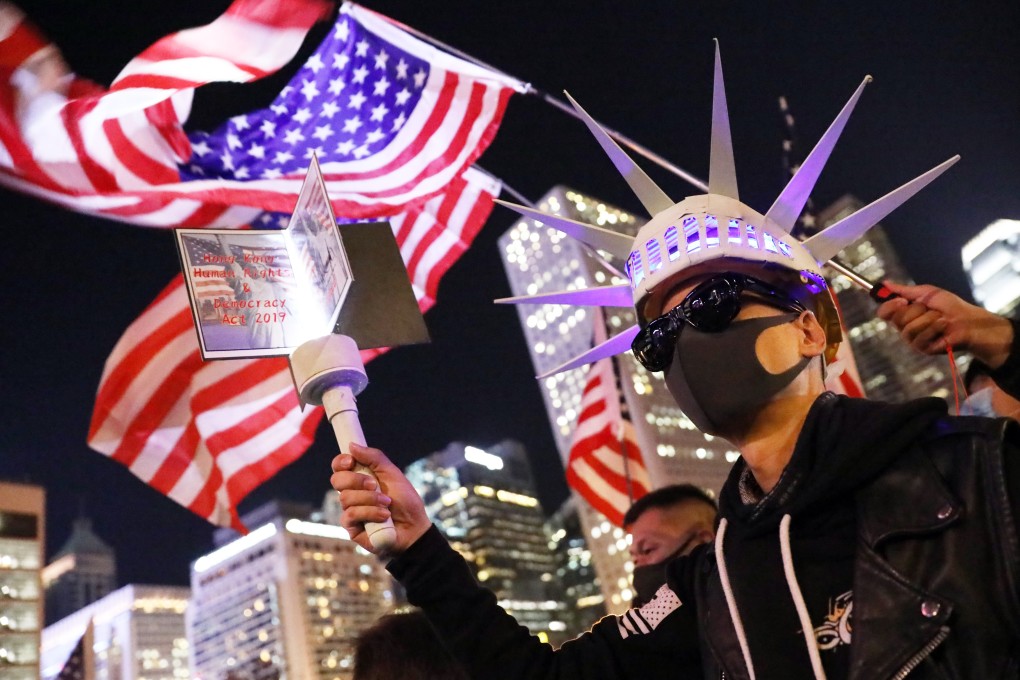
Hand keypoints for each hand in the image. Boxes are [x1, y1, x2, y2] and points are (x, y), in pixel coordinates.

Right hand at [330, 443, 430, 555]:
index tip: (350, 461)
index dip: (340, 462)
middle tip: (374, 484)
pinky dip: (370, 512)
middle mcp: (352, 493)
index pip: (339, 467)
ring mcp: (351, 510)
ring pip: (345, 498)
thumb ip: (374, 458)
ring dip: (370, 499)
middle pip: (336, 480)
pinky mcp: (351, 528)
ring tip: (387, 504)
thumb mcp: (392, 474)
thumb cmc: (405, 500)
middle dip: (356, 480)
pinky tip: (384, 516)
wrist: (414, 527)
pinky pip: (350, 514)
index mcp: (360, 478)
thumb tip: (352, 446)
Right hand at [876, 281, 1013, 367]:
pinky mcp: (922, 348)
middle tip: (928, 308)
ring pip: (908, 329)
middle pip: (895, 319)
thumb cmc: (949, 306)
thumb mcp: (926, 293)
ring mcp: (913, 339)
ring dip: (928, 319)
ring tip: (940, 317)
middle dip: (915, 310)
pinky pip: (919, 337)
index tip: (902, 300)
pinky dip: (934, 328)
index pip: (884, 312)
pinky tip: (944, 325)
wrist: (968, 320)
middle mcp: (904, 327)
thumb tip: (885, 284)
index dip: (889, 306)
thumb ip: (904, 290)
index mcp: (903, 314)